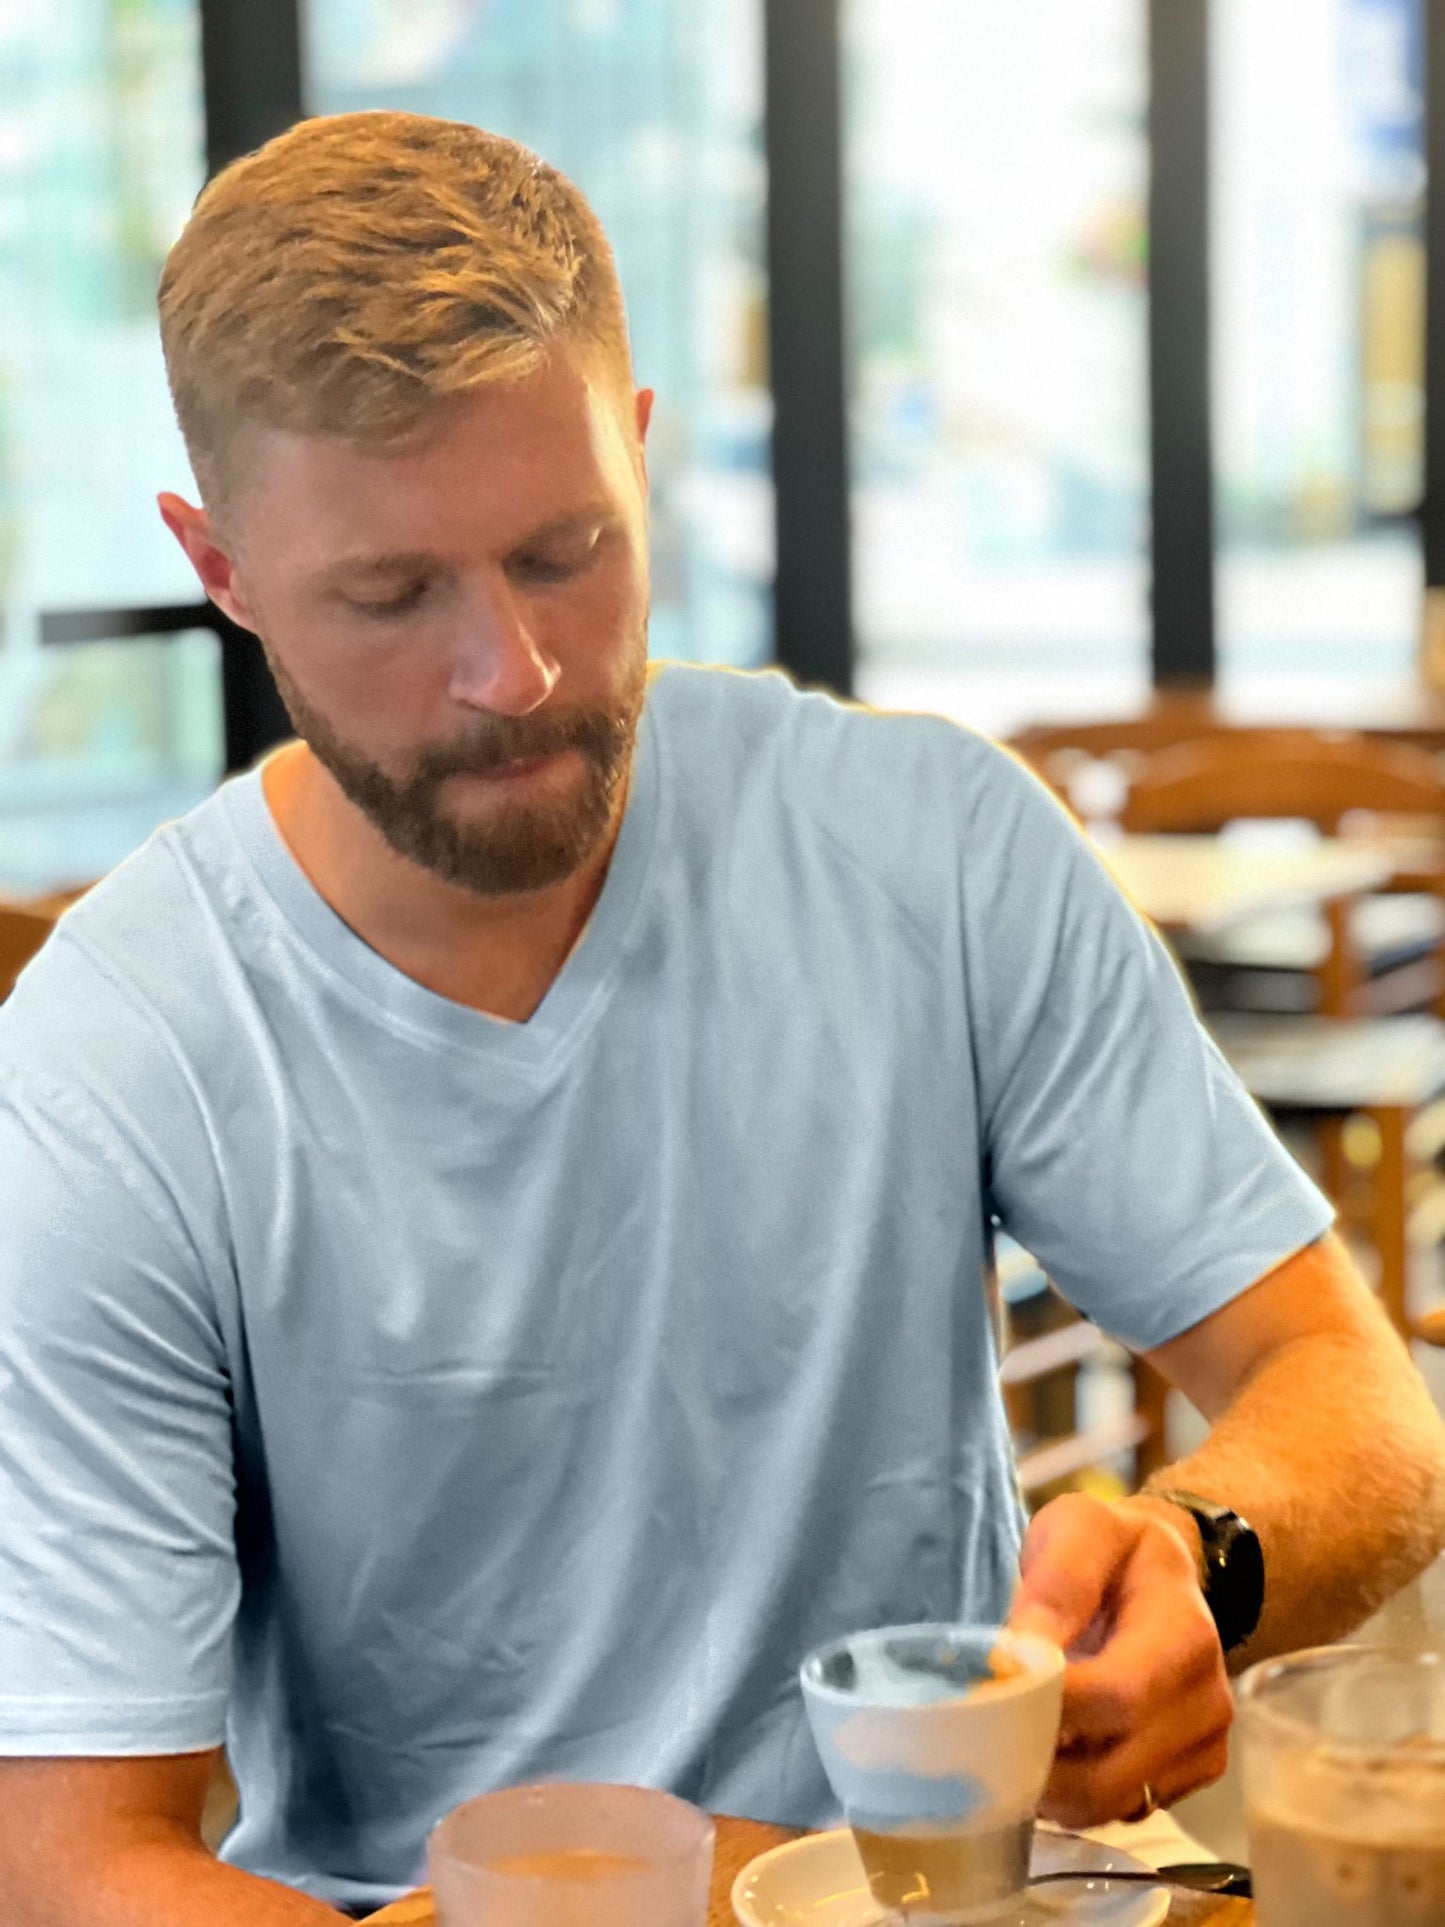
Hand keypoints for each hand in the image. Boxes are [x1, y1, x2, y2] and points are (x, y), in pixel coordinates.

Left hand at [1005, 1491, 1233, 1828]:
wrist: (1164, 1572)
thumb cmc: (1113, 1547)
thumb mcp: (1082, 1528)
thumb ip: (1057, 1585)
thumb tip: (1020, 1657)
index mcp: (1184, 1633)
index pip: (1116, 1697)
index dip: (1048, 1708)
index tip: (988, 1697)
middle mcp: (1206, 1700)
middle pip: (1113, 1771)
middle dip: (1038, 1761)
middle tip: (983, 1736)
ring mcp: (1203, 1745)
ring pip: (1114, 1803)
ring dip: (1052, 1788)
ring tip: (1010, 1741)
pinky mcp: (1192, 1773)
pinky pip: (1126, 1809)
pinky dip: (1078, 1797)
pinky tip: (1050, 1754)